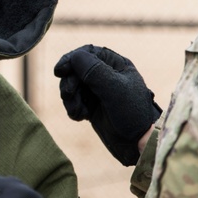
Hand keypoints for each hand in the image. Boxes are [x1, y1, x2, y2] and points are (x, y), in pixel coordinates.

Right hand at [54, 44, 161, 165]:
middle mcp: (106, 75)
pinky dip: (73, 108)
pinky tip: (81, 117)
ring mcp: (98, 91)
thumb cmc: (132, 113)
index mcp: (116, 65)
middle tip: (68, 94)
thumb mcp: (114, 89)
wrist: (138, 144)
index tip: (60, 71)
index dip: (71, 59)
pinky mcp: (92, 107)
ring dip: (70, 98)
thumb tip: (75, 56)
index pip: (88, 53)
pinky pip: (74, 101)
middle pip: (76, 70)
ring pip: (73, 86)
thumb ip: (94, 71)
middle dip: (70, 82)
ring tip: (77, 111)